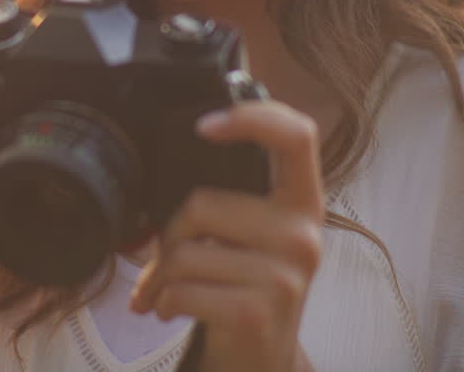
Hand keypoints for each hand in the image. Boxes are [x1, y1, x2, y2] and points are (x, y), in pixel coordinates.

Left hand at [129, 101, 323, 371]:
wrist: (260, 356)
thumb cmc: (246, 284)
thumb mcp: (252, 235)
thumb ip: (230, 198)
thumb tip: (165, 168)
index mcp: (302, 202)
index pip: (297, 136)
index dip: (253, 116)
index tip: (205, 125)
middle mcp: (302, 234)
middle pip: (202, 204)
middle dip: (171, 234)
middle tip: (171, 258)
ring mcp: (285, 275)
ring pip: (184, 252)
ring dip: (160, 276)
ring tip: (167, 289)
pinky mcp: (258, 311)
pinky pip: (182, 290)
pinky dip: (164, 302)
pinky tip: (174, 308)